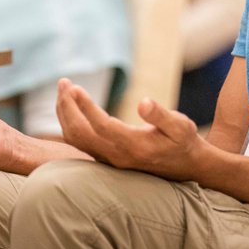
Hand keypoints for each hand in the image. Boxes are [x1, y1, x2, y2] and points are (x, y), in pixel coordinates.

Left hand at [55, 78, 209, 181]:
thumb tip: (143, 102)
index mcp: (134, 146)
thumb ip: (161, 115)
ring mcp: (109, 159)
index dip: (86, 108)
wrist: (185, 166)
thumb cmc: (183, 141)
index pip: (101, 127)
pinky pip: (80, 141)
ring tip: (63, 88)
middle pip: (81, 134)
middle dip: (68, 107)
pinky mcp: (106, 157)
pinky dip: (70, 121)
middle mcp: (117, 156)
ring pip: (76, 139)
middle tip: (64, 82)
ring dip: (65, 113)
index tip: (75, 88)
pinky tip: (70, 105)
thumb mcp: (180, 126)